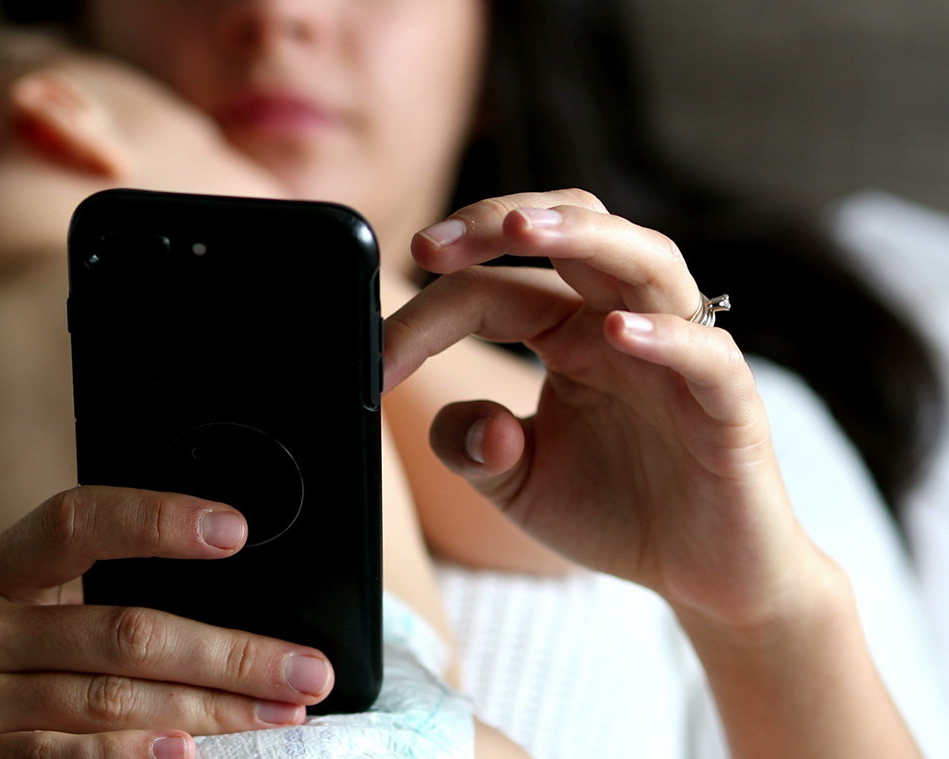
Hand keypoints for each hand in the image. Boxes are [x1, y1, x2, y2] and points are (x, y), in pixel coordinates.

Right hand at [0, 487, 333, 757]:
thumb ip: (68, 579)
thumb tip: (198, 574)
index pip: (72, 523)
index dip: (154, 521)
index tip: (234, 529)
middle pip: (119, 634)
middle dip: (228, 654)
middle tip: (306, 667)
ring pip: (108, 707)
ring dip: (207, 715)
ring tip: (278, 714)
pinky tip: (185, 757)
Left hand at [384, 189, 825, 628]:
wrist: (702, 574)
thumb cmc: (615, 508)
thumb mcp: (513, 481)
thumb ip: (466, 446)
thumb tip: (467, 422)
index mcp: (566, 330)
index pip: (491, 290)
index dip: (427, 315)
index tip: (377, 358)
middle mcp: (620, 324)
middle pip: (572, 230)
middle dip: (499, 220)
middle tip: (432, 243)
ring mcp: (678, 356)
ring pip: (644, 261)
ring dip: (581, 236)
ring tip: (520, 231)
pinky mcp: (730, 405)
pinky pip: (705, 355)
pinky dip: (663, 337)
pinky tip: (614, 333)